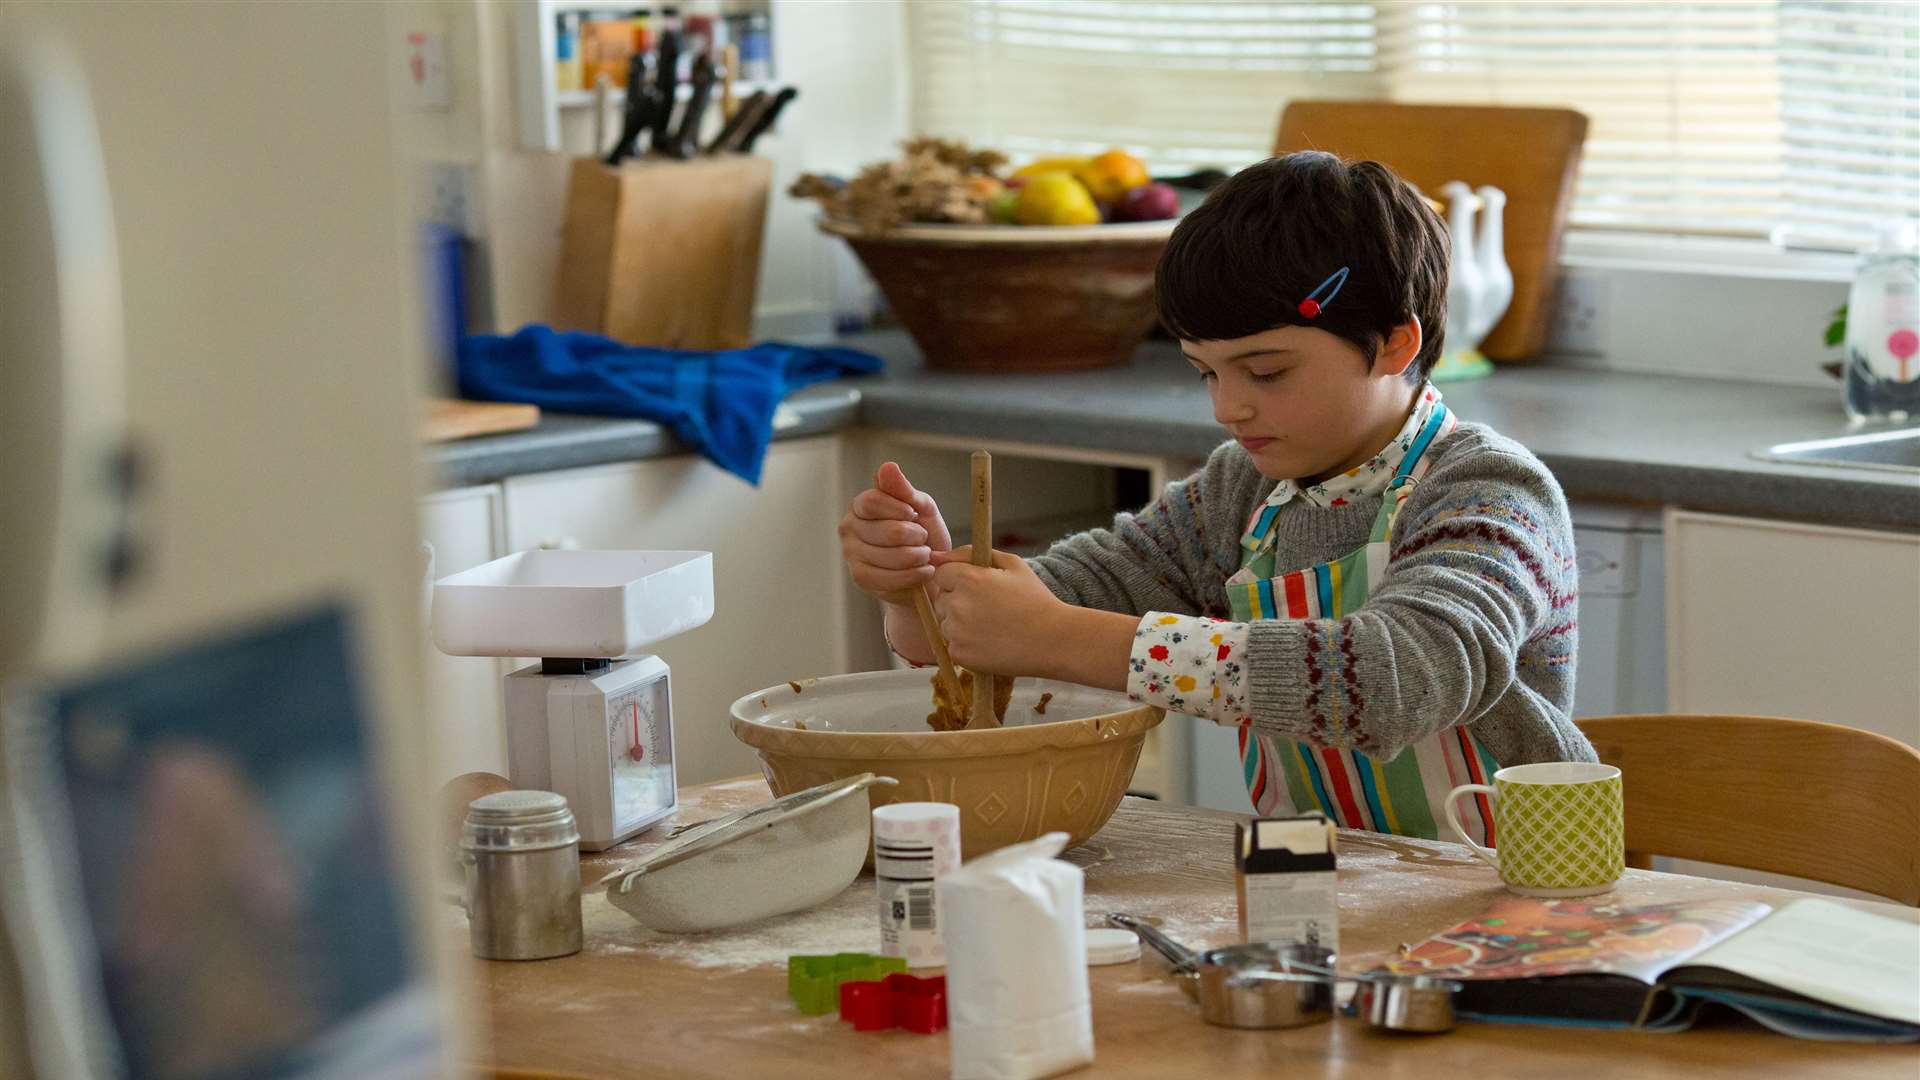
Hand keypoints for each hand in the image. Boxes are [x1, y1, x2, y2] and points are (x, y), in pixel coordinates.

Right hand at [839, 462, 952, 602]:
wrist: (929, 568)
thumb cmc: (922, 534)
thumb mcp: (920, 506)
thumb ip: (904, 489)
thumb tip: (887, 466)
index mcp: (860, 505)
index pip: (872, 502)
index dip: (898, 509)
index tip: (915, 514)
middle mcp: (849, 528)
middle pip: (884, 531)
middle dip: (915, 536)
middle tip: (923, 538)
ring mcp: (851, 554)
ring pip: (889, 556)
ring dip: (917, 557)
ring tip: (925, 555)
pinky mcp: (860, 578)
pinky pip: (888, 578)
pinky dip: (913, 575)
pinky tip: (924, 571)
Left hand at [929, 546, 1066, 674]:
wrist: (1053, 640)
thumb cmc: (1035, 600)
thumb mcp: (1011, 564)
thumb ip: (971, 553)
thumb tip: (938, 555)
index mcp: (968, 579)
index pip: (940, 574)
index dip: (958, 580)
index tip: (977, 589)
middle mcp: (957, 604)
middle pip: (940, 600)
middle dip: (957, 602)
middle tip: (988, 609)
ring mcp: (956, 632)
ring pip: (945, 624)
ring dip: (960, 625)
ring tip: (992, 627)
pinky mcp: (960, 655)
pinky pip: (952, 646)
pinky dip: (966, 645)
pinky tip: (990, 642)